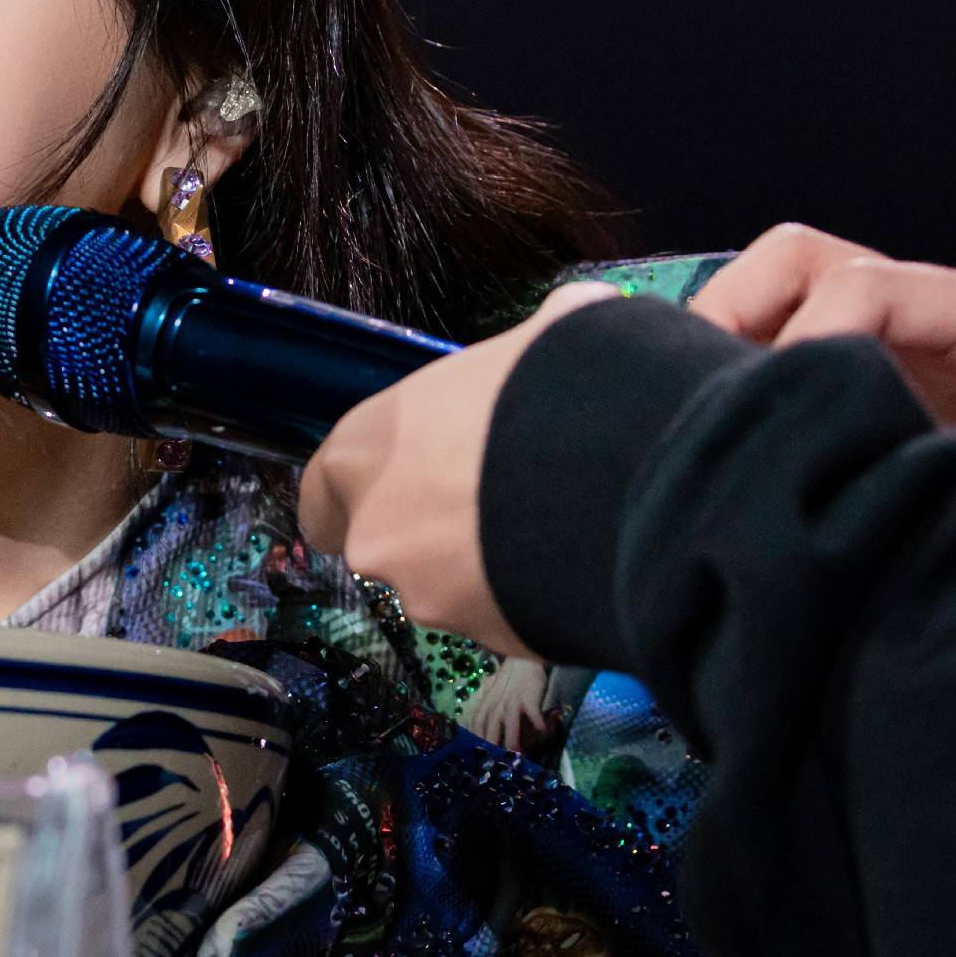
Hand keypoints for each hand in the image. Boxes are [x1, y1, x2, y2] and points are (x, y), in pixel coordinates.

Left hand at [297, 281, 623, 654]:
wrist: (631, 481)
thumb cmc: (562, 390)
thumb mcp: (547, 334)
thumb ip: (535, 338)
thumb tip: (577, 313)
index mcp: (367, 449)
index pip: (324, 492)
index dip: (356, 494)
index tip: (392, 490)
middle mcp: (377, 533)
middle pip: (388, 545)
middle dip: (433, 533)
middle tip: (499, 503)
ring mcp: (428, 597)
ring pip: (446, 588)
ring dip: (488, 567)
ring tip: (557, 526)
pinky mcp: (486, 642)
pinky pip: (505, 618)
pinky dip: (533, 597)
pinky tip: (581, 561)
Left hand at [462, 655, 557, 753]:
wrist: (522, 659)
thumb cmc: (509, 678)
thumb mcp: (492, 691)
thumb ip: (487, 706)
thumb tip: (483, 726)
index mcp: (486, 703)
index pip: (477, 724)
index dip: (477, 740)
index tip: (479, 755)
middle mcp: (496, 703)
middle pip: (492, 727)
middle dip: (492, 745)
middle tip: (496, 763)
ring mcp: (513, 700)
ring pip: (511, 722)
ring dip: (513, 739)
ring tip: (518, 755)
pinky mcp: (528, 696)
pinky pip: (533, 711)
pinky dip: (537, 722)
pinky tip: (543, 732)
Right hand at [690, 224, 955, 530]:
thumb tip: (856, 504)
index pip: (866, 286)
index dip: (800, 347)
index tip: (766, 433)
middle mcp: (952, 305)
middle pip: (807, 258)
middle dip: (737, 318)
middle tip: (700, 405)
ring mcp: (912, 328)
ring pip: (782, 285)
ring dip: (729, 338)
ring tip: (701, 416)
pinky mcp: (881, 365)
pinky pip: (788, 334)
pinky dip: (744, 368)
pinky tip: (729, 433)